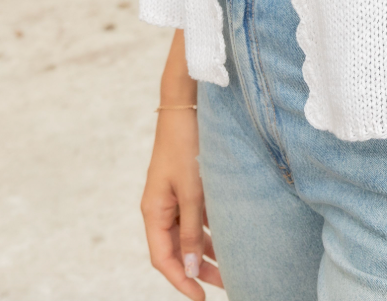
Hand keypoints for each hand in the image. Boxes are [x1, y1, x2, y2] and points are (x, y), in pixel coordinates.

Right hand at [141, 108, 223, 299]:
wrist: (185, 105)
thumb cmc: (185, 144)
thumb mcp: (192, 190)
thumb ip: (191, 231)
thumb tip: (191, 269)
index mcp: (154, 212)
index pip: (163, 259)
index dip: (181, 281)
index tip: (201, 298)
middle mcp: (160, 208)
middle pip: (176, 250)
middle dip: (198, 270)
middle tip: (225, 285)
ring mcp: (172, 197)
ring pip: (188, 234)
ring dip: (207, 251)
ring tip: (232, 266)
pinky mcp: (185, 186)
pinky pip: (196, 217)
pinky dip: (210, 229)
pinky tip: (229, 236)